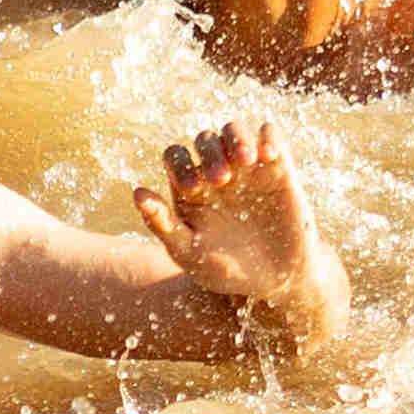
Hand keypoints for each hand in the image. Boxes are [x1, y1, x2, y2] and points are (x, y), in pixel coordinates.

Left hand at [135, 118, 339, 343]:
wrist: (275, 282)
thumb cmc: (226, 271)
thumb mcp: (189, 253)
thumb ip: (161, 224)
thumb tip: (136, 192)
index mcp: (190, 188)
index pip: (176, 156)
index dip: (180, 164)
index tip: (194, 190)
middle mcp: (216, 172)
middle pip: (204, 140)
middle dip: (210, 154)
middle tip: (223, 181)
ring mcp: (247, 168)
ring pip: (233, 130)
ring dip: (236, 137)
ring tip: (246, 160)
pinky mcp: (277, 168)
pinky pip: (270, 134)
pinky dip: (268, 136)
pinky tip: (268, 156)